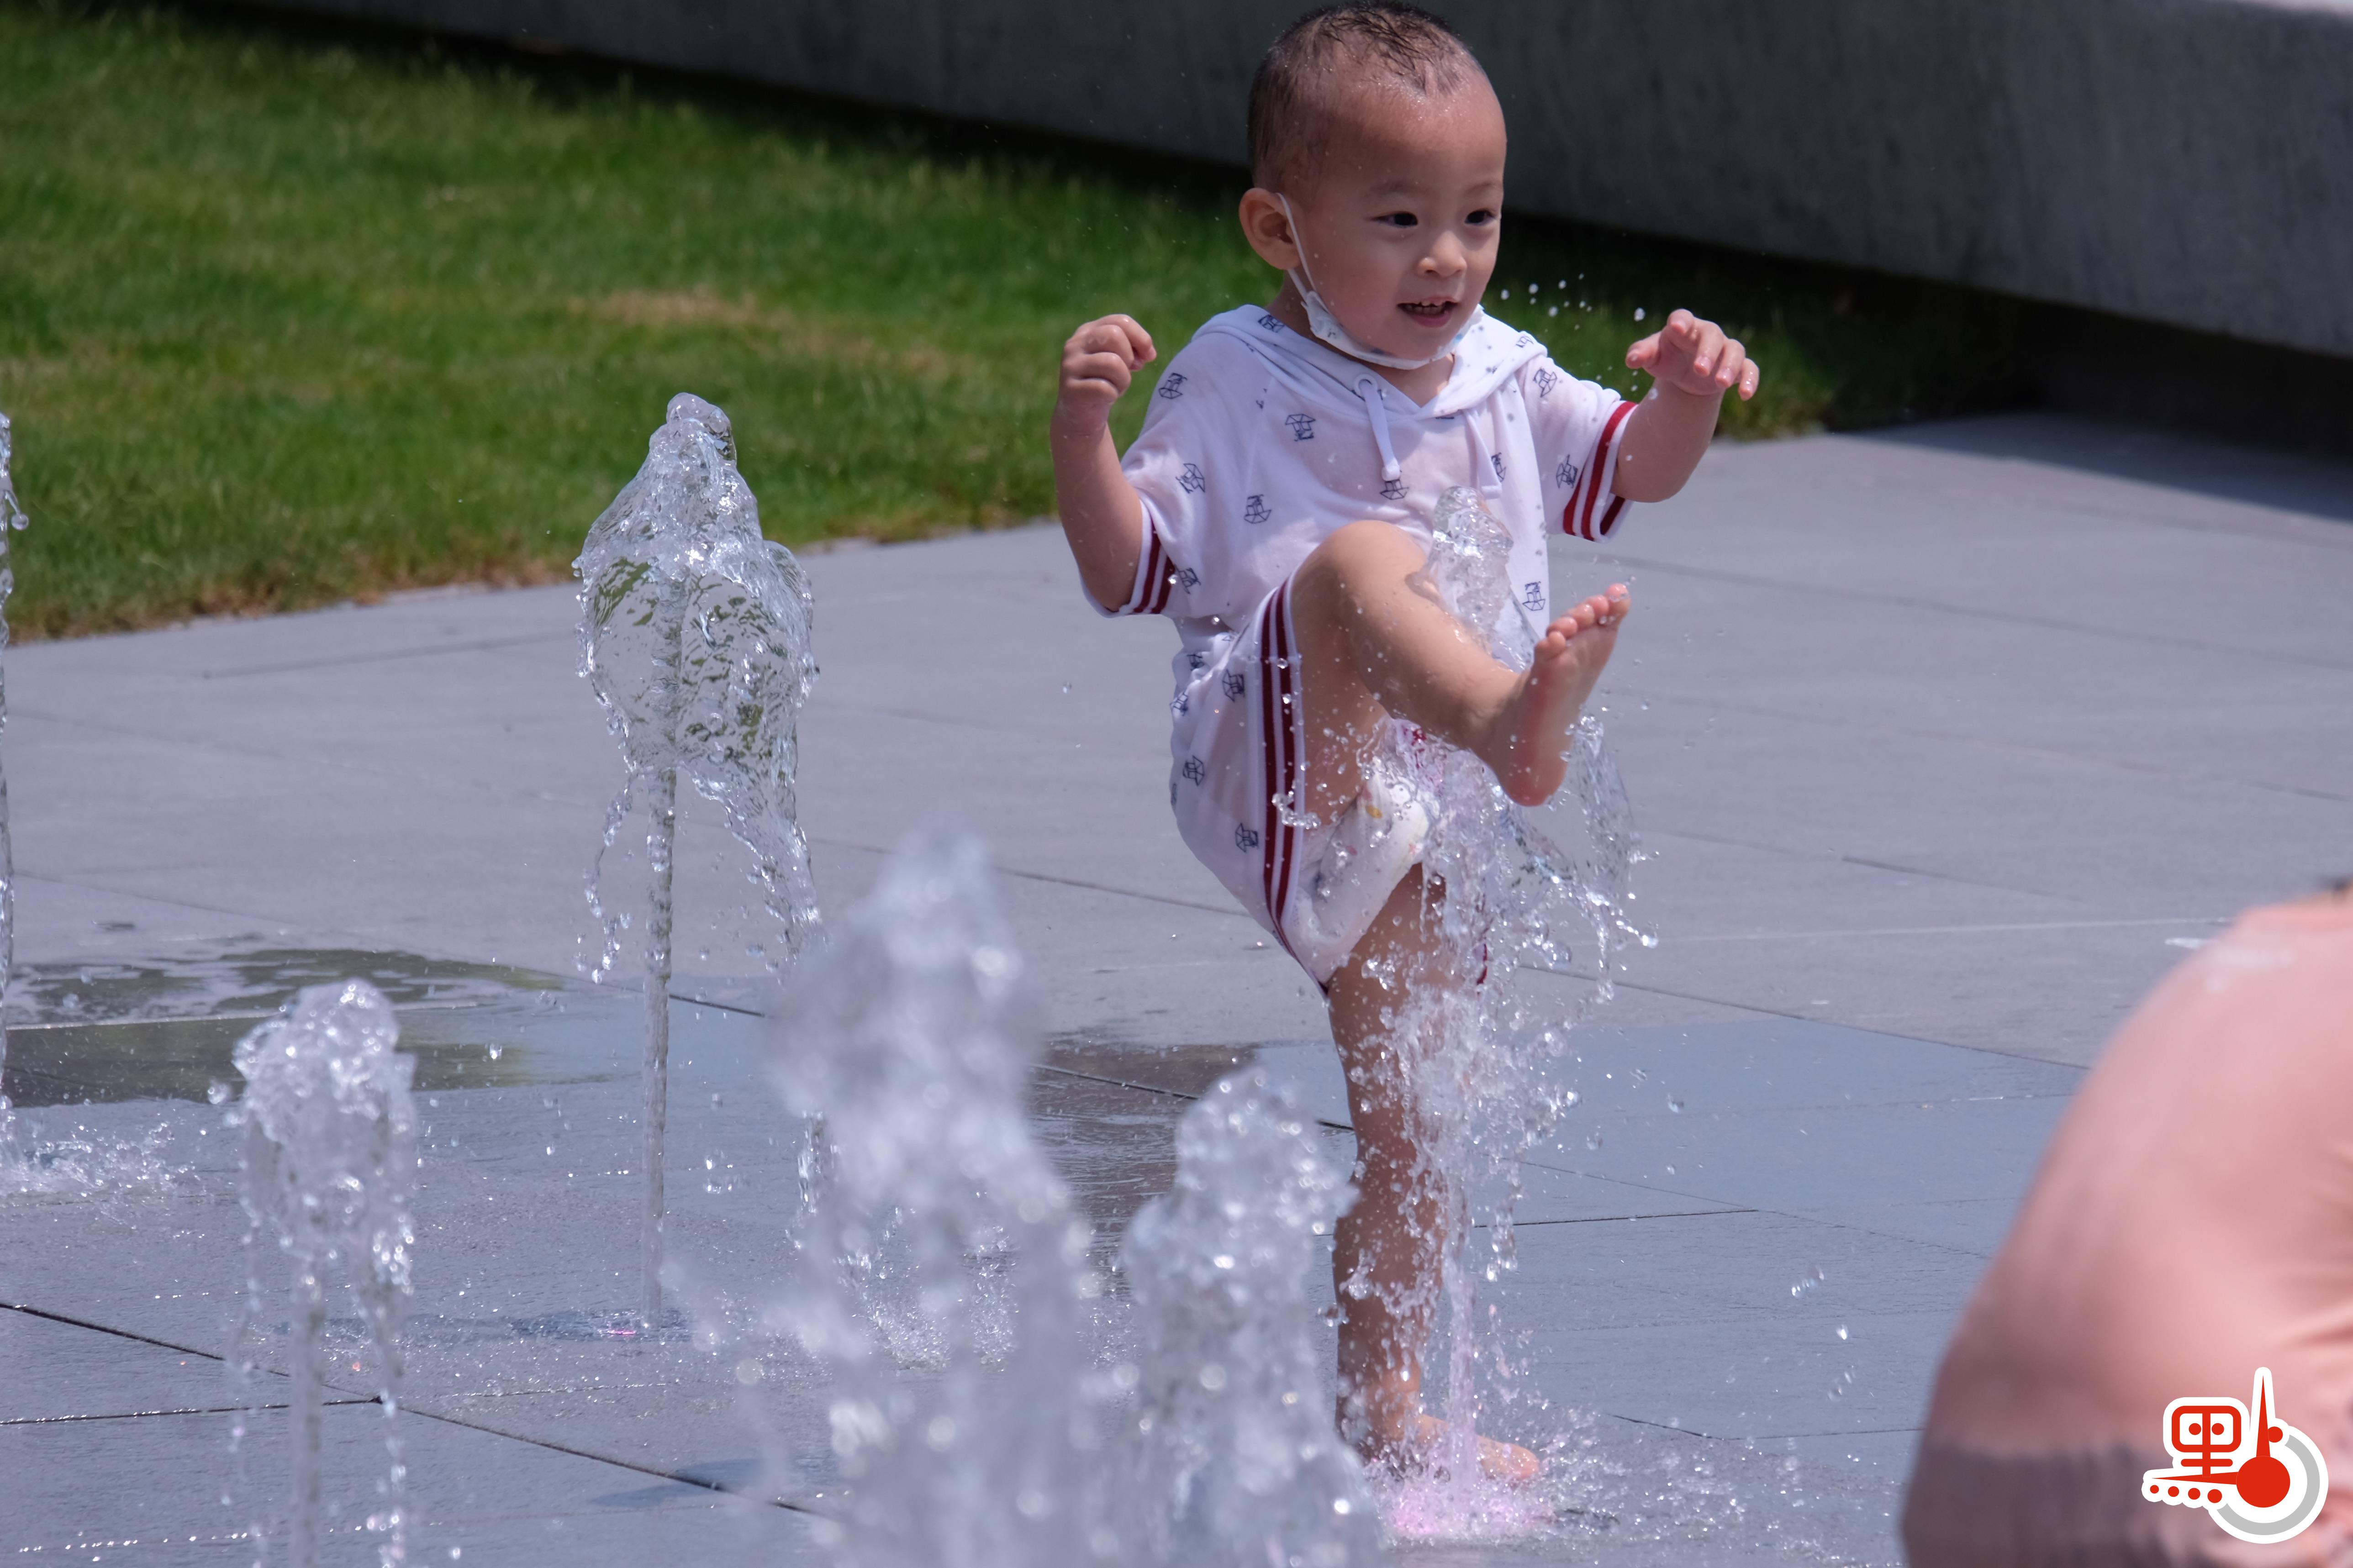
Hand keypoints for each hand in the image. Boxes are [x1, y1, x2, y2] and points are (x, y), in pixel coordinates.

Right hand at [1055, 314, 1155, 433]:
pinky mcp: (1070, 389)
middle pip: (1115, 335)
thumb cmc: (1104, 382)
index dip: (1141, 337)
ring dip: (1123, 379)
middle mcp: (1075, 344)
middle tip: (1128, 371)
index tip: (1149, 356)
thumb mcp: (1118, 360)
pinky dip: (1113, 395)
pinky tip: (1105, 398)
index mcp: (1087, 331)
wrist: (1081, 414)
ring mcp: (1070, 366)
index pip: (1120, 321)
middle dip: (1129, 356)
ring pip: (1112, 362)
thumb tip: (1148, 353)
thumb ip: (1131, 349)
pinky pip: (1105, 388)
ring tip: (1116, 387)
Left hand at [1625, 309, 1759, 400]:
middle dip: (1707, 352)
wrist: (1685, 374)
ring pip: (1734, 351)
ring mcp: (1725, 349)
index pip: (1683, 318)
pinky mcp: (1737, 367)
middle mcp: (1708, 334)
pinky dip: (1750, 380)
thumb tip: (1631, 361)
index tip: (1675, 328)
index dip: (1681, 322)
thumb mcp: (1653, 357)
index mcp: (1684, 327)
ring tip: (1721, 383)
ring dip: (1729, 366)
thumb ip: (1641, 354)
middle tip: (1699, 370)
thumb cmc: (1667, 358)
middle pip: (1712, 336)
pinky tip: (1745, 395)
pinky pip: (1750, 369)